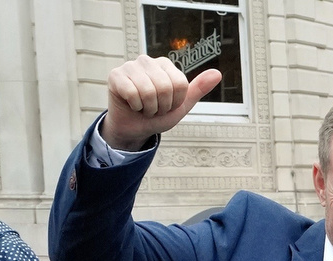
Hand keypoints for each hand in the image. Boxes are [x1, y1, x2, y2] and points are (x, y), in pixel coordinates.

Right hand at [105, 56, 221, 151]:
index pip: (181, 84)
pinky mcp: (115, 75)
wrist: (136, 127)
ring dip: (149, 107)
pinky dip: (135, 105)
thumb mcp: (182, 105)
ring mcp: (130, 66)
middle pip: (165, 87)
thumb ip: (198, 89)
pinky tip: (132, 104)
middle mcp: (147, 61)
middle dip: (162, 106)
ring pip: (148, 91)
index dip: (176, 101)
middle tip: (155, 107)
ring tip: (144, 106)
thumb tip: (217, 73)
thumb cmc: (158, 114)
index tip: (168, 104)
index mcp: (165, 65)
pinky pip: (132, 93)